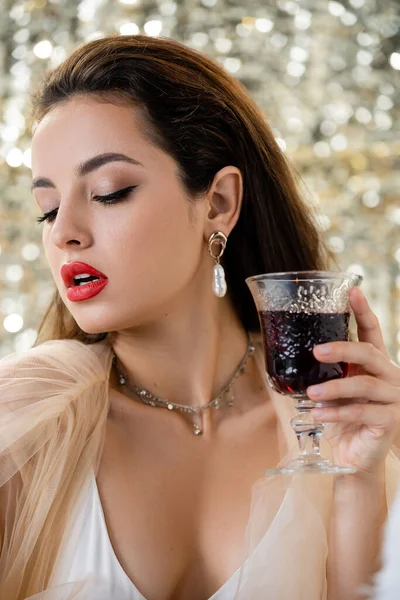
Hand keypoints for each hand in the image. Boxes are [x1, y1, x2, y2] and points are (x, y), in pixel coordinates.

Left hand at [306, 286, 399, 474]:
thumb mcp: (331, 392)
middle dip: (343, 349)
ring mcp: (393, 398)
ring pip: (363, 385)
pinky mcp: (390, 421)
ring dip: (334, 388)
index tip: (352, 290)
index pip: (372, 332)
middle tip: (317, 351)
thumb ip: (323, 374)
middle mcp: (389, 376)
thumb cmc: (342, 419)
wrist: (354, 457)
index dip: (363, 310)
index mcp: (375, 364)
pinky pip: (363, 411)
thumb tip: (290, 354)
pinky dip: (337, 413)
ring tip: (311, 393)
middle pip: (369, 353)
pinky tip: (318, 415)